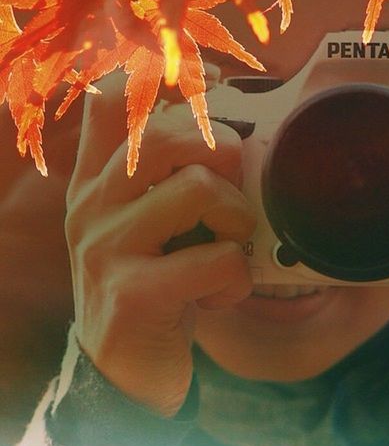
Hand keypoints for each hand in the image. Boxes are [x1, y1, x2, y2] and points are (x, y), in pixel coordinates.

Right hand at [65, 73, 254, 416]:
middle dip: (222, 153)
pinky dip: (236, 277)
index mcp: (100, 179)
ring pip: (197, 189)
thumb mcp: (155, 219)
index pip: (111, 102)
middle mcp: (94, 204)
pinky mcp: (130, 295)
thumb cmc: (156, 277)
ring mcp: (105, 248)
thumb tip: (234, 130)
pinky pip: (215, 259)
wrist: (126, 366)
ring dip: (237, 218)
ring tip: (230, 245)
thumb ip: (176, 173)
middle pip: (166, 136)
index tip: (208, 80)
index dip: (162, 78)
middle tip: (231, 192)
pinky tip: (218, 294)